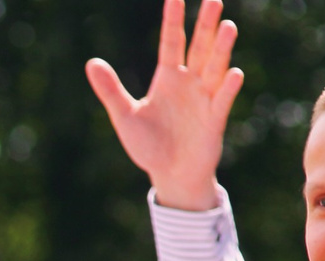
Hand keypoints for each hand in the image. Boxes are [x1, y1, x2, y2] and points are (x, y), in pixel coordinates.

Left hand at [85, 0, 242, 212]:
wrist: (170, 175)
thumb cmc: (148, 145)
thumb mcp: (124, 116)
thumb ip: (110, 90)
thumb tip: (91, 62)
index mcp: (168, 78)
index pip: (171, 42)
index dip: (173, 20)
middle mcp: (190, 82)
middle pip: (199, 47)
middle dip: (206, 24)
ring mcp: (204, 99)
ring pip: (215, 68)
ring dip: (221, 49)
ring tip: (228, 26)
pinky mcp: (214, 120)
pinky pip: (222, 101)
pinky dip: (228, 88)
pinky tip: (233, 73)